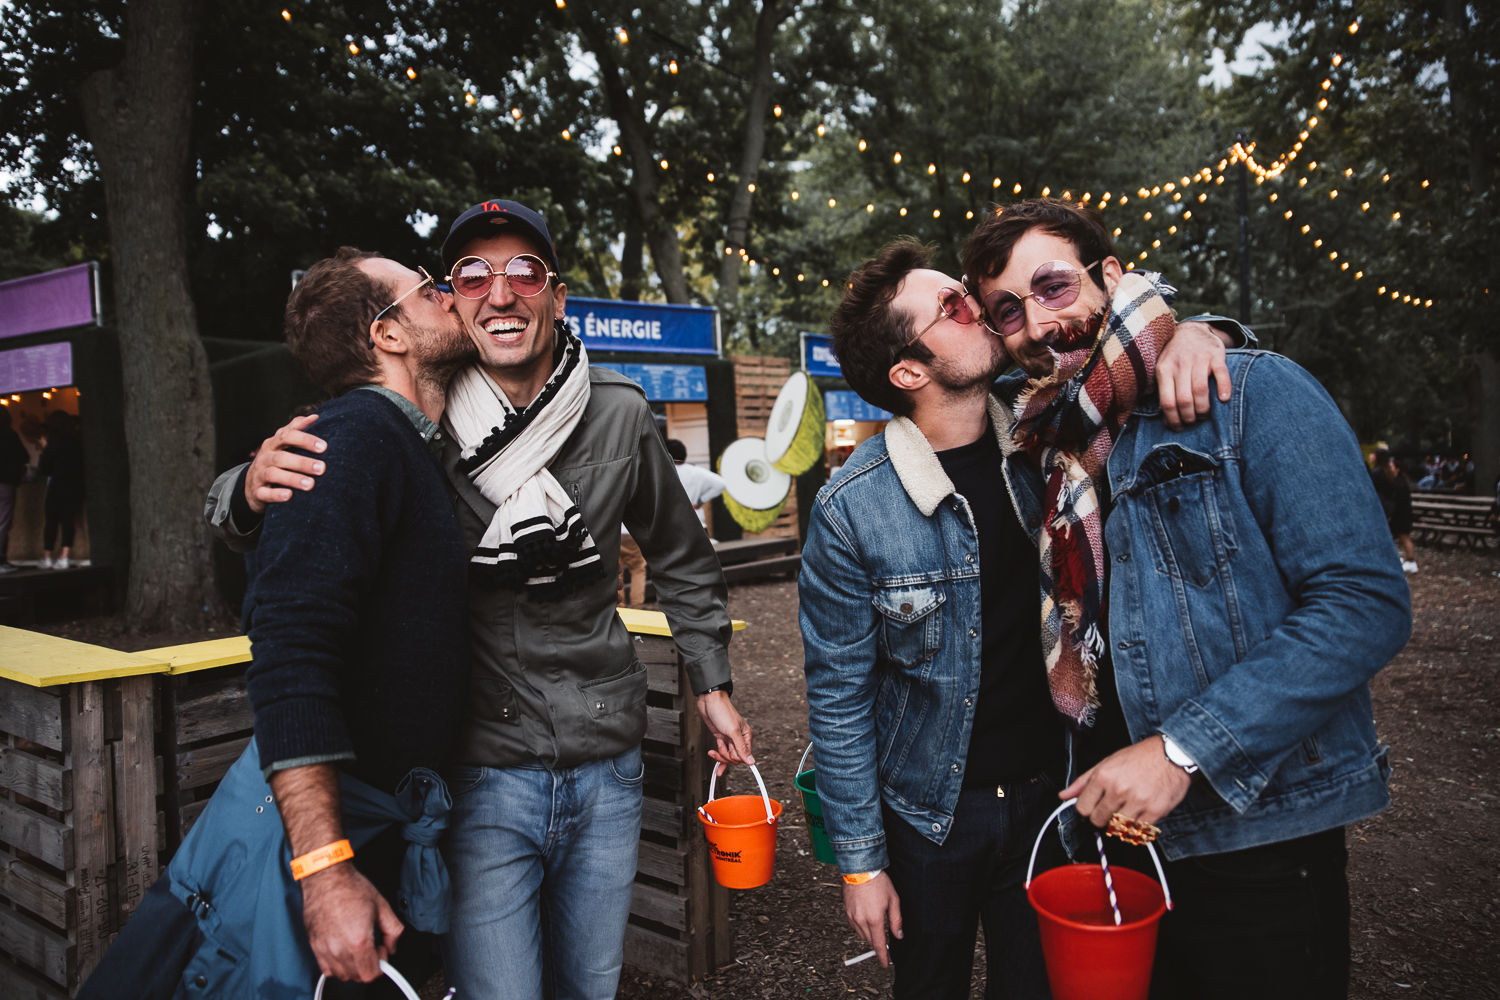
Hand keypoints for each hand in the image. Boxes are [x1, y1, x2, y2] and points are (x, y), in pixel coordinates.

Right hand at [245, 414, 327, 512]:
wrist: (253, 484)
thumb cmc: (275, 460)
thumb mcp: (282, 444)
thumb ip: (296, 429)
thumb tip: (315, 416)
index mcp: (273, 443)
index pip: (287, 436)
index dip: (305, 440)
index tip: (324, 447)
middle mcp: (265, 457)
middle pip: (282, 457)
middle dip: (302, 462)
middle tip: (322, 468)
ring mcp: (259, 474)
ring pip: (273, 474)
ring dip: (293, 479)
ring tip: (310, 484)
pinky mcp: (257, 492)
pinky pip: (264, 493)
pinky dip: (276, 495)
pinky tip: (289, 496)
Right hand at [300, 861, 403, 982]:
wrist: (325, 877)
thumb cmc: (351, 888)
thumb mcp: (382, 906)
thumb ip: (393, 931)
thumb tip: (391, 947)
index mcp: (358, 940)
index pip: (370, 974)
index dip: (381, 965)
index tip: (381, 951)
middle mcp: (339, 948)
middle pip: (357, 977)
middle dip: (368, 966)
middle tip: (372, 947)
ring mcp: (324, 948)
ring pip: (341, 975)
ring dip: (353, 967)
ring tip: (357, 947)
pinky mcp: (314, 945)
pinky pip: (326, 968)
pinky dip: (337, 965)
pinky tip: (343, 949)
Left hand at [696, 691, 753, 766]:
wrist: (709, 702)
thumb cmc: (722, 711)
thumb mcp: (733, 731)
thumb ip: (741, 747)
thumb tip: (751, 761)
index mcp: (746, 736)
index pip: (744, 756)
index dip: (735, 756)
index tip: (730, 755)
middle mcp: (739, 739)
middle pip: (735, 758)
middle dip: (726, 754)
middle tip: (721, 744)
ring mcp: (730, 740)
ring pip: (728, 757)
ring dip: (720, 754)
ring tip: (717, 744)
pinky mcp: (721, 739)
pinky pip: (722, 754)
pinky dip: (719, 760)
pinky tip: (717, 767)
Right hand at [843, 875, 901, 966]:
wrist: (860, 868)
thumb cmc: (878, 882)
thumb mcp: (893, 900)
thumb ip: (896, 920)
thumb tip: (898, 935)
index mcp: (874, 919)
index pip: (879, 944)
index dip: (883, 956)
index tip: (886, 963)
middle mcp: (861, 921)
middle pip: (870, 941)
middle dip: (878, 945)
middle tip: (885, 945)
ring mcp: (852, 916)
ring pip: (861, 935)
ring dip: (869, 936)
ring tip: (877, 929)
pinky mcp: (846, 911)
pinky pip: (854, 926)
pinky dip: (861, 928)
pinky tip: (867, 920)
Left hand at [1060, 735, 1192, 829]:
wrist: (1172, 754)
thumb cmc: (1139, 757)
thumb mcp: (1107, 763)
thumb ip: (1083, 781)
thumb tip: (1064, 795)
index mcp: (1104, 777)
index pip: (1082, 808)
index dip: (1087, 809)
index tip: (1094, 806)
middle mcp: (1119, 790)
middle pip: (1098, 820)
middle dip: (1102, 817)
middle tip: (1112, 808)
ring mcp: (1137, 802)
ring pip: (1117, 827)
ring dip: (1120, 822)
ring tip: (1127, 808)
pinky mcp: (1155, 811)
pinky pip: (1138, 830)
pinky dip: (1137, 826)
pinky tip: (1140, 812)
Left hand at [1156, 321, 1232, 429]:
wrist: (1190, 330)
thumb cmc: (1175, 357)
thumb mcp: (1163, 371)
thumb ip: (1165, 392)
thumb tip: (1167, 422)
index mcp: (1164, 370)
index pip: (1167, 402)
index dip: (1173, 419)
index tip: (1179, 428)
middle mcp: (1180, 364)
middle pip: (1184, 399)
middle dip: (1189, 417)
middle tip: (1193, 422)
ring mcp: (1198, 358)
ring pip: (1200, 390)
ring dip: (1203, 409)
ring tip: (1204, 415)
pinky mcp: (1216, 354)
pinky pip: (1221, 374)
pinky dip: (1224, 388)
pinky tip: (1224, 399)